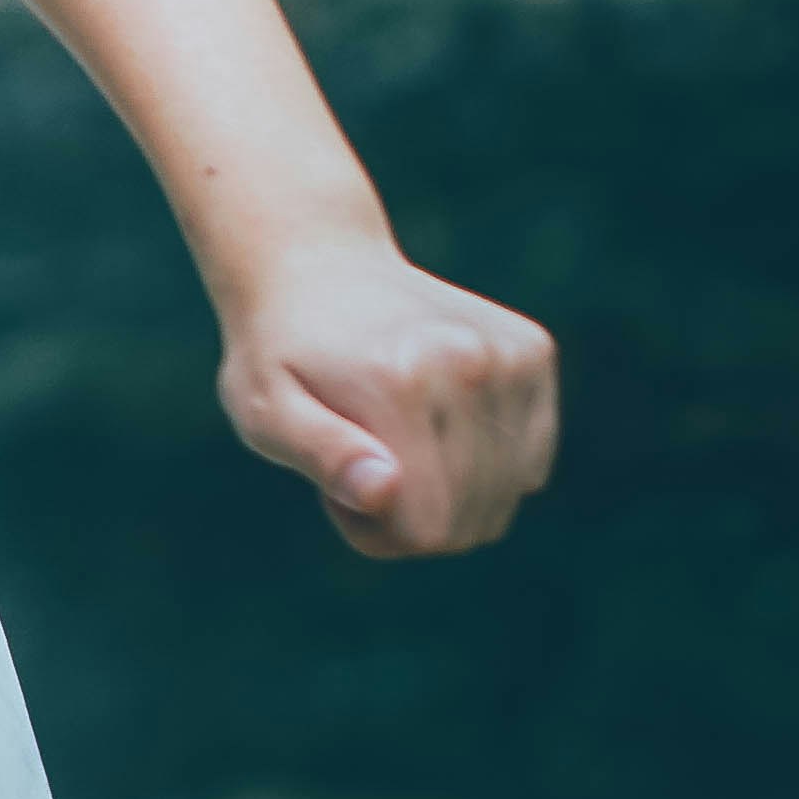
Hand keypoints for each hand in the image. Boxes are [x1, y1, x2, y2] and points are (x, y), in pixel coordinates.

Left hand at [216, 238, 559, 557]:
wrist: (317, 266)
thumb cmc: (280, 354)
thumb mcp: (265, 409)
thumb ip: (319, 455)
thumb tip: (384, 490)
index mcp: (400, 383)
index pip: (429, 532)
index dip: (377, 531)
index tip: (338, 487)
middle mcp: (468, 362)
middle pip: (470, 522)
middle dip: (410, 516)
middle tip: (361, 458)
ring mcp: (510, 354)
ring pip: (505, 497)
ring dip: (449, 493)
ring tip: (394, 437)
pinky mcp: (534, 352)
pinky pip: (529, 463)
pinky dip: (487, 463)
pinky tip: (434, 419)